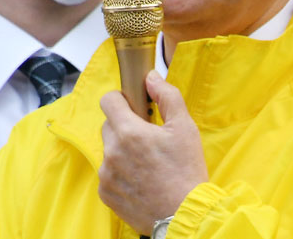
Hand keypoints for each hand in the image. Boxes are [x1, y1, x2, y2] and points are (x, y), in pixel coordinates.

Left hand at [98, 70, 207, 234]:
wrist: (184, 215)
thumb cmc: (186, 170)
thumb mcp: (184, 127)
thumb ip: (166, 96)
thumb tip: (151, 77)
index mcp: (129, 132)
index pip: (108, 101)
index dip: (121, 99)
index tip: (134, 106)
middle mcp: (112, 152)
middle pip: (109, 125)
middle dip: (125, 125)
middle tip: (148, 137)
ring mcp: (106, 175)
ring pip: (109, 150)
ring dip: (123, 149)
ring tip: (147, 162)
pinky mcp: (106, 194)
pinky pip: (108, 173)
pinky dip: (120, 172)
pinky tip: (141, 179)